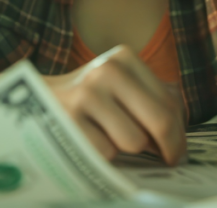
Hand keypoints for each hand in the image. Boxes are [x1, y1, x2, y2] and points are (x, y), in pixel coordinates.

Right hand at [45, 45, 185, 164]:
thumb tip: (180, 131)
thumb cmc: (88, 97)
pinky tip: (92, 140)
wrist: (36, 99)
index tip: (177, 148)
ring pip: (134, 141)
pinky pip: (106, 152)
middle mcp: (106, 71)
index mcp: (123, 58)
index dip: (179, 133)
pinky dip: (103, 154)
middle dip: (169, 146)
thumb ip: (152, 98)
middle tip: (170, 160)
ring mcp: (86, 94)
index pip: (169, 103)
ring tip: (113, 138)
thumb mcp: (119, 83)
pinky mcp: (69, 119)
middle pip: (159, 120)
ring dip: (128, 148)